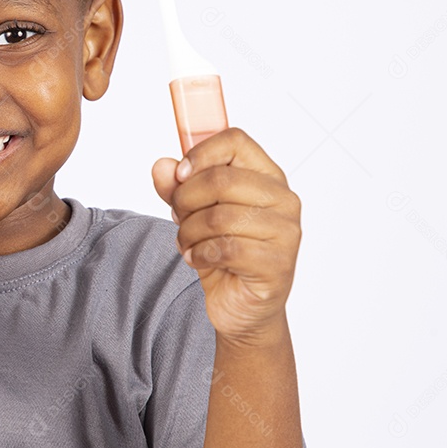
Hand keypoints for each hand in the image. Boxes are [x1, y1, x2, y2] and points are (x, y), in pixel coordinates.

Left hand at [151, 128, 300, 346]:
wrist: (242, 306)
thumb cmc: (223, 253)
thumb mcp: (193, 214)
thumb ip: (177, 188)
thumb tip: (161, 167)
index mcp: (266, 176)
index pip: (236, 141)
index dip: (200, 153)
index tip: (179, 174)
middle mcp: (283, 199)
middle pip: (220, 179)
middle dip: (185, 200)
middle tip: (179, 217)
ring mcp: (285, 232)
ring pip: (218, 217)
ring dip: (189, 233)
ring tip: (189, 243)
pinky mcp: (277, 263)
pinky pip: (225, 249)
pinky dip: (200, 254)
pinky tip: (199, 260)